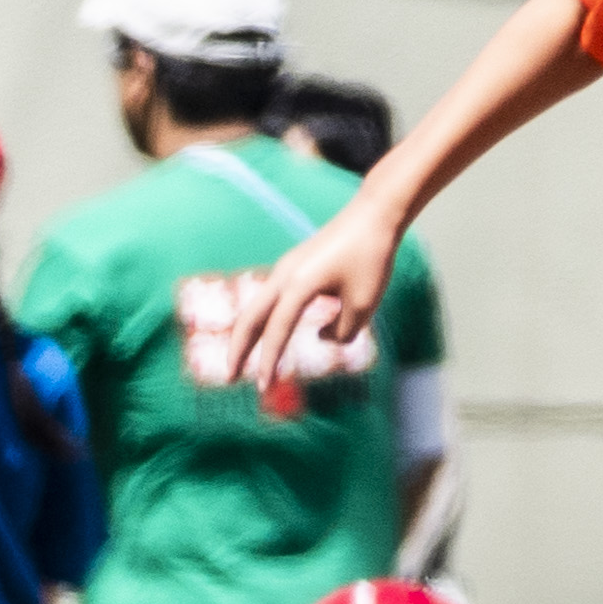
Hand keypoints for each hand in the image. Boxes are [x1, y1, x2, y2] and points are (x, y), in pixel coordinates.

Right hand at [214, 199, 398, 391]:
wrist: (374, 215)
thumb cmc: (371, 257)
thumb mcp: (363, 304)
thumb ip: (341, 332)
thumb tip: (322, 339)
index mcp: (298, 284)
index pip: (277, 331)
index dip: (268, 361)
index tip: (263, 388)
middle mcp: (283, 276)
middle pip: (249, 318)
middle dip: (237, 350)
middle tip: (228, 379)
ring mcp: (285, 269)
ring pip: (257, 309)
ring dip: (249, 337)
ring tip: (242, 363)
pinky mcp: (293, 268)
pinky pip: (273, 300)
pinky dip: (266, 323)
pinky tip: (273, 337)